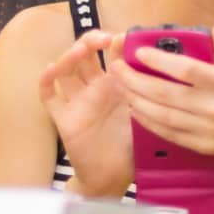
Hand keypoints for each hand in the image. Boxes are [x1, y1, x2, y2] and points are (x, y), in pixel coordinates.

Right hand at [38, 30, 133, 195]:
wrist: (113, 177)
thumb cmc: (132, 146)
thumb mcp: (145, 115)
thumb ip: (149, 93)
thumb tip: (166, 67)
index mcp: (116, 86)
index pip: (112, 55)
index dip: (116, 43)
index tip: (127, 36)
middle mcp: (94, 89)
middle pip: (85, 56)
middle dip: (91, 41)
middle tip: (104, 38)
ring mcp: (77, 101)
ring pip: (66, 70)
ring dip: (70, 55)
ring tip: (81, 49)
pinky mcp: (63, 117)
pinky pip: (49, 96)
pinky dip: (46, 80)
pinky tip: (51, 68)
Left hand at [110, 26, 213, 157]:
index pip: (186, 70)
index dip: (160, 61)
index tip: (139, 52)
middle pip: (165, 94)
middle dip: (135, 80)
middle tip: (118, 68)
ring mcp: (207, 129)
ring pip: (162, 115)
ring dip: (136, 100)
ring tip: (122, 86)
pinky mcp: (201, 144)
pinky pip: (167, 132)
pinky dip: (147, 120)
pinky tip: (135, 108)